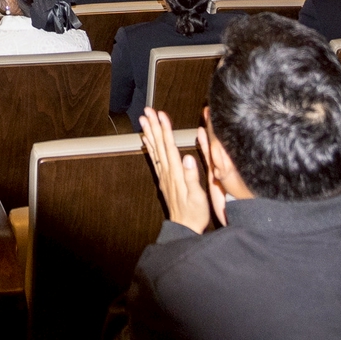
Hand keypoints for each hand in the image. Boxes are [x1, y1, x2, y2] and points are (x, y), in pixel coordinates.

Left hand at [138, 107, 212, 232]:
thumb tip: (186, 157)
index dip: (165, 128)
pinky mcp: (164, 180)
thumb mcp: (197, 196)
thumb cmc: (194, 213)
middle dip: (154, 126)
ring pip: (155, 150)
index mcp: (176, 172)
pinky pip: (155, 159)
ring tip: (143, 120)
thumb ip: (191, 177)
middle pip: (159, 144)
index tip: (160, 114)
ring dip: (150, 133)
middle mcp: (167, 172)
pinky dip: (151, 148)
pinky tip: (147, 141)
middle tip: (147, 110)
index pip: (169, 146)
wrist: (184, 228)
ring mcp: (164, 176)